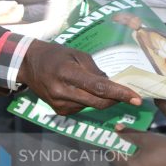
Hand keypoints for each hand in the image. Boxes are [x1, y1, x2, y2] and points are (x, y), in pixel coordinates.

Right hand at [18, 41, 140, 113]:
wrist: (29, 66)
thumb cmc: (56, 55)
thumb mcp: (76, 54)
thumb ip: (94, 70)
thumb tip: (112, 84)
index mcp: (67, 73)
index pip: (98, 87)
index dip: (119, 94)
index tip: (136, 99)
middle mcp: (62, 91)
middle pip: (98, 102)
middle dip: (116, 99)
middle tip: (128, 94)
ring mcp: (60, 104)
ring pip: (92, 106)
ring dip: (101, 98)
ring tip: (94, 84)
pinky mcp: (60, 111)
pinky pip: (83, 108)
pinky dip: (89, 100)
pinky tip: (81, 90)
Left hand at [110, 129, 165, 165]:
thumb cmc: (164, 148)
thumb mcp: (145, 138)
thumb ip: (129, 133)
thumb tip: (116, 128)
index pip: (114, 157)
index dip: (113, 145)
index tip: (115, 137)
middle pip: (122, 164)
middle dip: (122, 152)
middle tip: (124, 139)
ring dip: (130, 159)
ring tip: (134, 146)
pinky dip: (139, 165)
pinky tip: (145, 155)